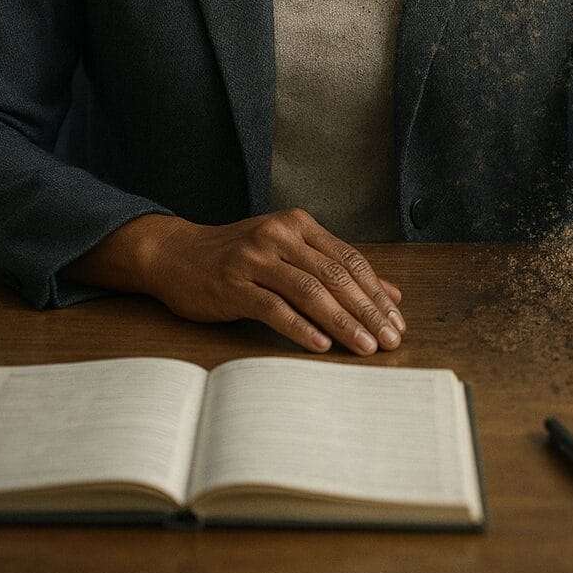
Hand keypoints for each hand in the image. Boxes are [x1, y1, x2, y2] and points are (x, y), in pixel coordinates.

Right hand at [144, 208, 406, 355]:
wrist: (175, 254)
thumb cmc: (238, 256)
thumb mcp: (289, 253)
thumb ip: (336, 269)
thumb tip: (390, 293)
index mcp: (298, 225)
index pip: (349, 260)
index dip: (377, 293)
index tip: (397, 322)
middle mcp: (279, 236)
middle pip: (335, 276)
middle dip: (368, 311)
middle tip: (390, 340)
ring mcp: (255, 259)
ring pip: (310, 291)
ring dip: (342, 323)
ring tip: (365, 347)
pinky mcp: (233, 285)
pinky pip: (274, 308)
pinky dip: (301, 328)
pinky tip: (322, 346)